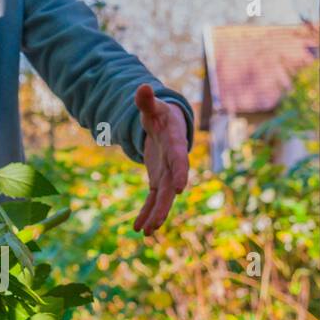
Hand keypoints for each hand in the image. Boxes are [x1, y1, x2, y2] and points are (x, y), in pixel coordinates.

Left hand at [132, 83, 189, 235]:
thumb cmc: (161, 114)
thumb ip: (147, 101)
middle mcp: (174, 163)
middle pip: (171, 186)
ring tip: (147, 233)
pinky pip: (153, 200)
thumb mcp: (153, 107)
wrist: (167, 125)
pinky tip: (139, 228)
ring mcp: (166, 174)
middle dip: (164, 206)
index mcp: (175, 144)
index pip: (179, 159)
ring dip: (155, 215)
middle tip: (157, 223)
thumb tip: (142, 87)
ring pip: (163, 198)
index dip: (180, 173)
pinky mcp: (158, 180)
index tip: (180, 189)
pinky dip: (146, 213)